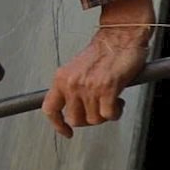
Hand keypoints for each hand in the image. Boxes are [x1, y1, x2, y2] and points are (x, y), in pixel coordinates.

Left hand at [45, 0, 152, 137]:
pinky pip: (109, 115)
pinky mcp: (107, 89)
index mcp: (61, 79)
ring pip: (94, 119)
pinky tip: (118, 101)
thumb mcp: (76, 70)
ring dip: (106, 114)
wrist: (120, 37)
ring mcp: (88, 87)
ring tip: (111, 100)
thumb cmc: (103, 53)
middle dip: (90, 119)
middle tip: (100, 109)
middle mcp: (72, 84)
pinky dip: (116, 112)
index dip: (57, 124)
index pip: (49, 109)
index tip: (66, 132)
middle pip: (76, 120)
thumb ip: (72, 89)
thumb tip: (74, 110)